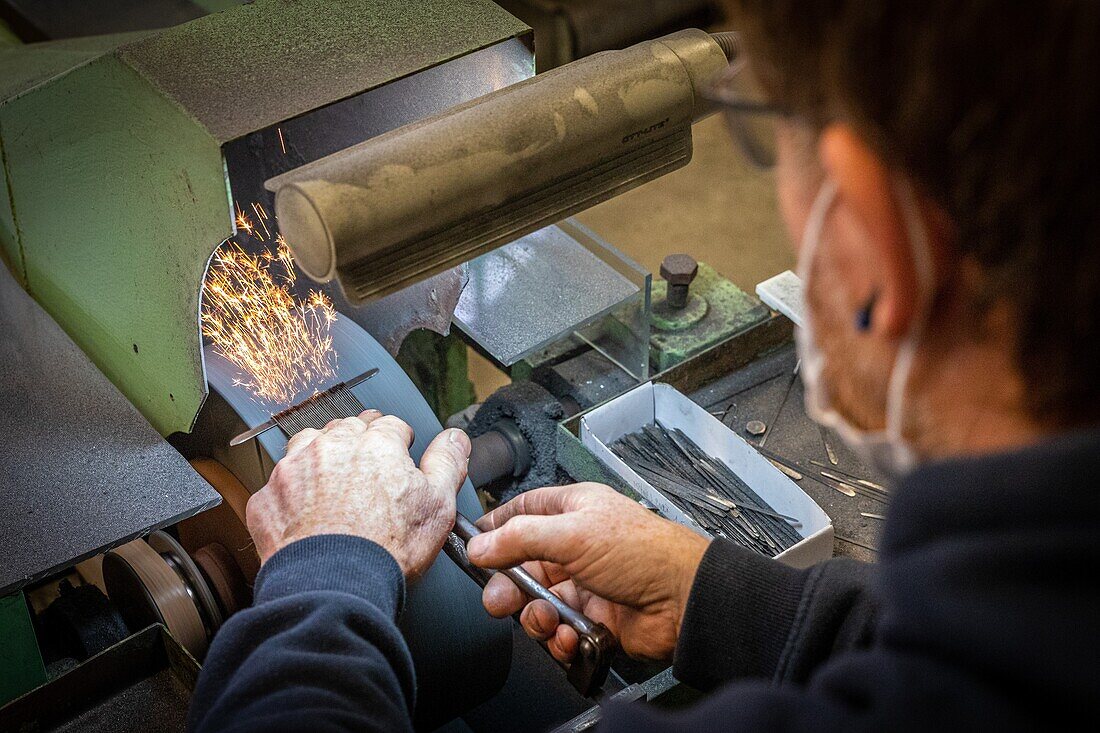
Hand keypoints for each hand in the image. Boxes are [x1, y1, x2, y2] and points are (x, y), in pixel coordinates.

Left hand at [246, 410, 471, 577]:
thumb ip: (447, 463)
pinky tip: (305, 514)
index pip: (390, 425)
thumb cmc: (386, 549)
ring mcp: (293, 469)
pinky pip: (279, 484)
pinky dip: (291, 494)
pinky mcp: (266, 498)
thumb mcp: (438, 505)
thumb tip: (455, 438)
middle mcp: (332, 447)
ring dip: (321, 459)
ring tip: (335, 489)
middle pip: (348, 429)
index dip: (398, 443)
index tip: (398, 460)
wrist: (334, 588)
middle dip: (360, 445)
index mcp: (376, 444)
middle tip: (369, 478)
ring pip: (308, 445)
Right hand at [467, 483, 709, 662]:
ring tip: (546, 619)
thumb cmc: (645, 552)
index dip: (496, 526)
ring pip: (536, 601)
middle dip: (507, 585)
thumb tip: (480, 544)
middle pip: (522, 563)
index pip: (523, 511)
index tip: (472, 544)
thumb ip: (520, 537)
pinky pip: (557, 629)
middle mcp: (575, 544)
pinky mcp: (590, 617)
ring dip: (535, 616)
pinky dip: (558, 637)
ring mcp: (582, 582)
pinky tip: (569, 634)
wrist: (682, 601)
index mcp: (573, 510)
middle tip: (499, 600)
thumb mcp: (573, 533)